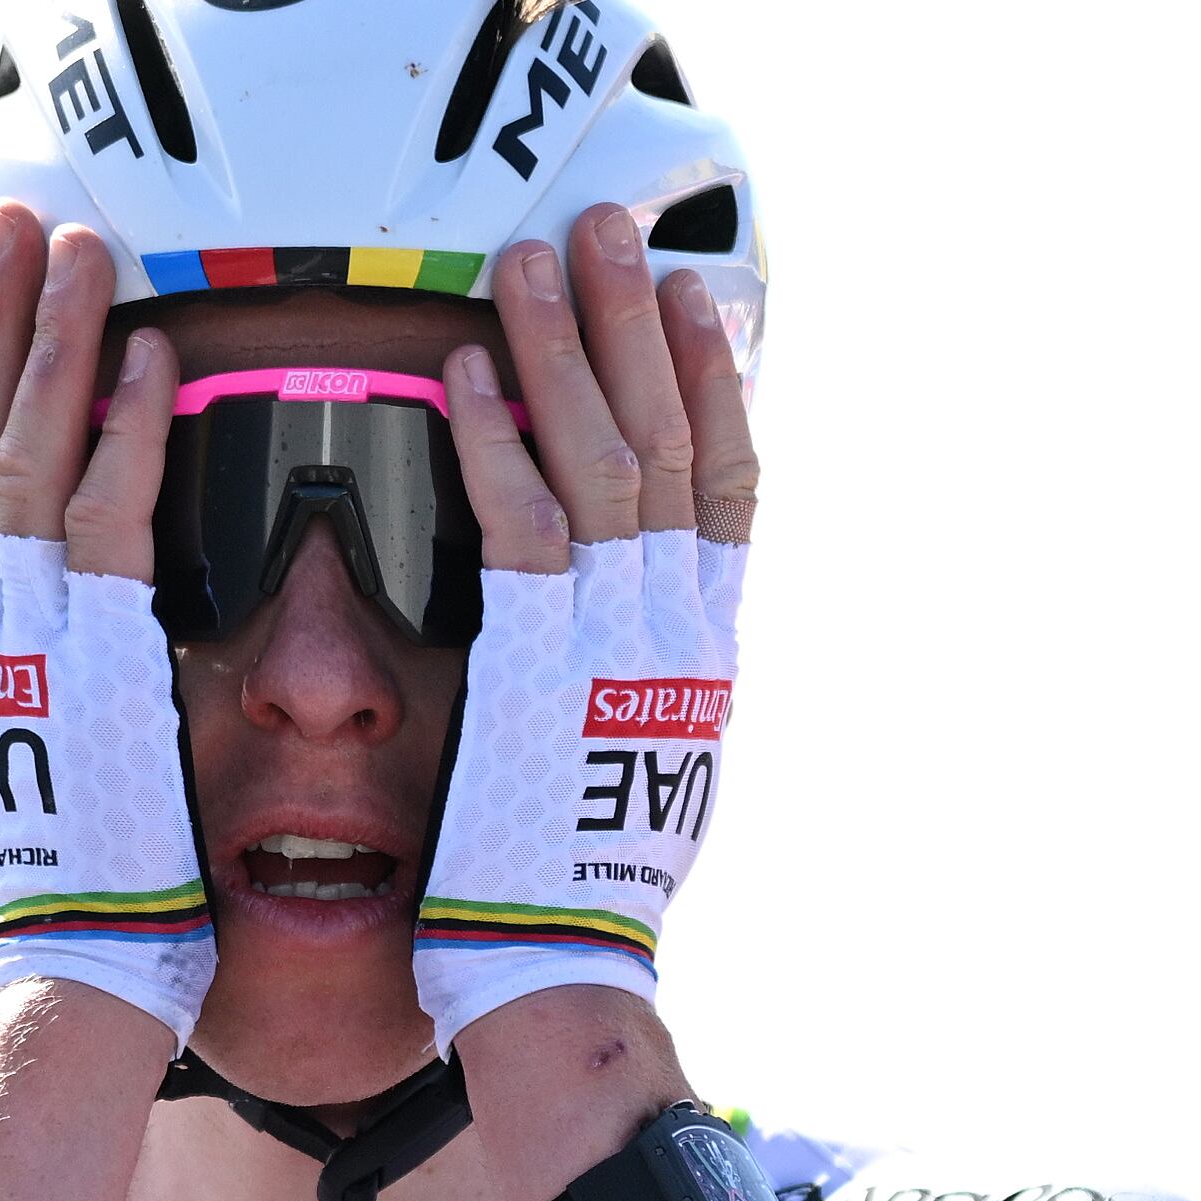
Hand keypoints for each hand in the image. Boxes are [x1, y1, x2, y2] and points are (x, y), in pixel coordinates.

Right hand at [0, 203, 212, 1040]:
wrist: (64, 976)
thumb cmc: (48, 906)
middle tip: (14, 228)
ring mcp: (23, 644)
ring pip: (22, 457)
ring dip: (54, 342)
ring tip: (81, 250)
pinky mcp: (97, 664)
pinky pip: (108, 523)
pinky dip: (124, 434)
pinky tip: (147, 360)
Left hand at [410, 203, 758, 1053]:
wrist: (568, 972)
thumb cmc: (584, 890)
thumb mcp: (644, 770)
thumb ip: (639, 686)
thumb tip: (635, 640)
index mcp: (707, 652)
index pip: (729, 487)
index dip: (713, 384)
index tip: (695, 299)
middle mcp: (677, 632)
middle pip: (669, 442)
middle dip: (636, 326)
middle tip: (606, 227)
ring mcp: (615, 644)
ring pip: (602, 463)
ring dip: (565, 352)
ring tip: (531, 259)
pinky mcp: (540, 667)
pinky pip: (522, 531)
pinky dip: (500, 446)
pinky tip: (471, 373)